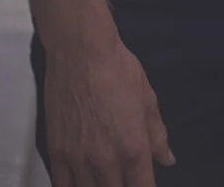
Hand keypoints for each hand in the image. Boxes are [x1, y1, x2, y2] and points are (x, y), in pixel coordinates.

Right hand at [45, 32, 173, 185]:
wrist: (80, 51)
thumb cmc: (119, 70)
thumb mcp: (147, 99)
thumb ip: (157, 135)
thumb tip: (167, 160)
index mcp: (134, 149)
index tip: (143, 185)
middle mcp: (106, 162)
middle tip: (124, 177)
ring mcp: (78, 160)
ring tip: (104, 178)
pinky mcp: (56, 153)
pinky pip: (63, 186)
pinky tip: (80, 182)